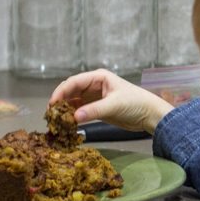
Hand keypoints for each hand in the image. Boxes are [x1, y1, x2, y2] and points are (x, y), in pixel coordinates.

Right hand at [49, 69, 173, 134]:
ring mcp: (94, 97)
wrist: (149, 115)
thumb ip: (94, 111)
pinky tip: (66, 122)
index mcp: (98, 77)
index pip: (74, 82)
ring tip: (55, 119)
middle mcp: (94, 85)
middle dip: (59, 100)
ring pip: (73, 101)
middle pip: (70, 90)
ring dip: (64, 109)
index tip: (52, 103)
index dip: (61, 91)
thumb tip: (74, 117)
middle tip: (50, 113)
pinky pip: (79, 110)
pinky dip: (72, 116)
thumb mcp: (114, 105)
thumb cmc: (136, 103)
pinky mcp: (96, 108)